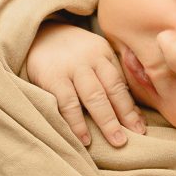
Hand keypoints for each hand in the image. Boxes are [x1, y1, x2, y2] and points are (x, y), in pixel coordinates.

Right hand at [26, 21, 146, 146]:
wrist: (35, 35)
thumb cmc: (70, 54)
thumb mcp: (92, 56)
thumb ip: (111, 77)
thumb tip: (135, 115)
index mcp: (103, 53)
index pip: (120, 83)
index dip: (131, 107)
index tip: (140, 127)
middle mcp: (89, 58)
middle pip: (111, 89)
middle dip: (124, 115)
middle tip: (134, 135)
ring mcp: (71, 67)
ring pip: (93, 96)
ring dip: (106, 120)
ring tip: (116, 141)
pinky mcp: (52, 77)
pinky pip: (68, 103)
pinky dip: (77, 122)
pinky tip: (85, 139)